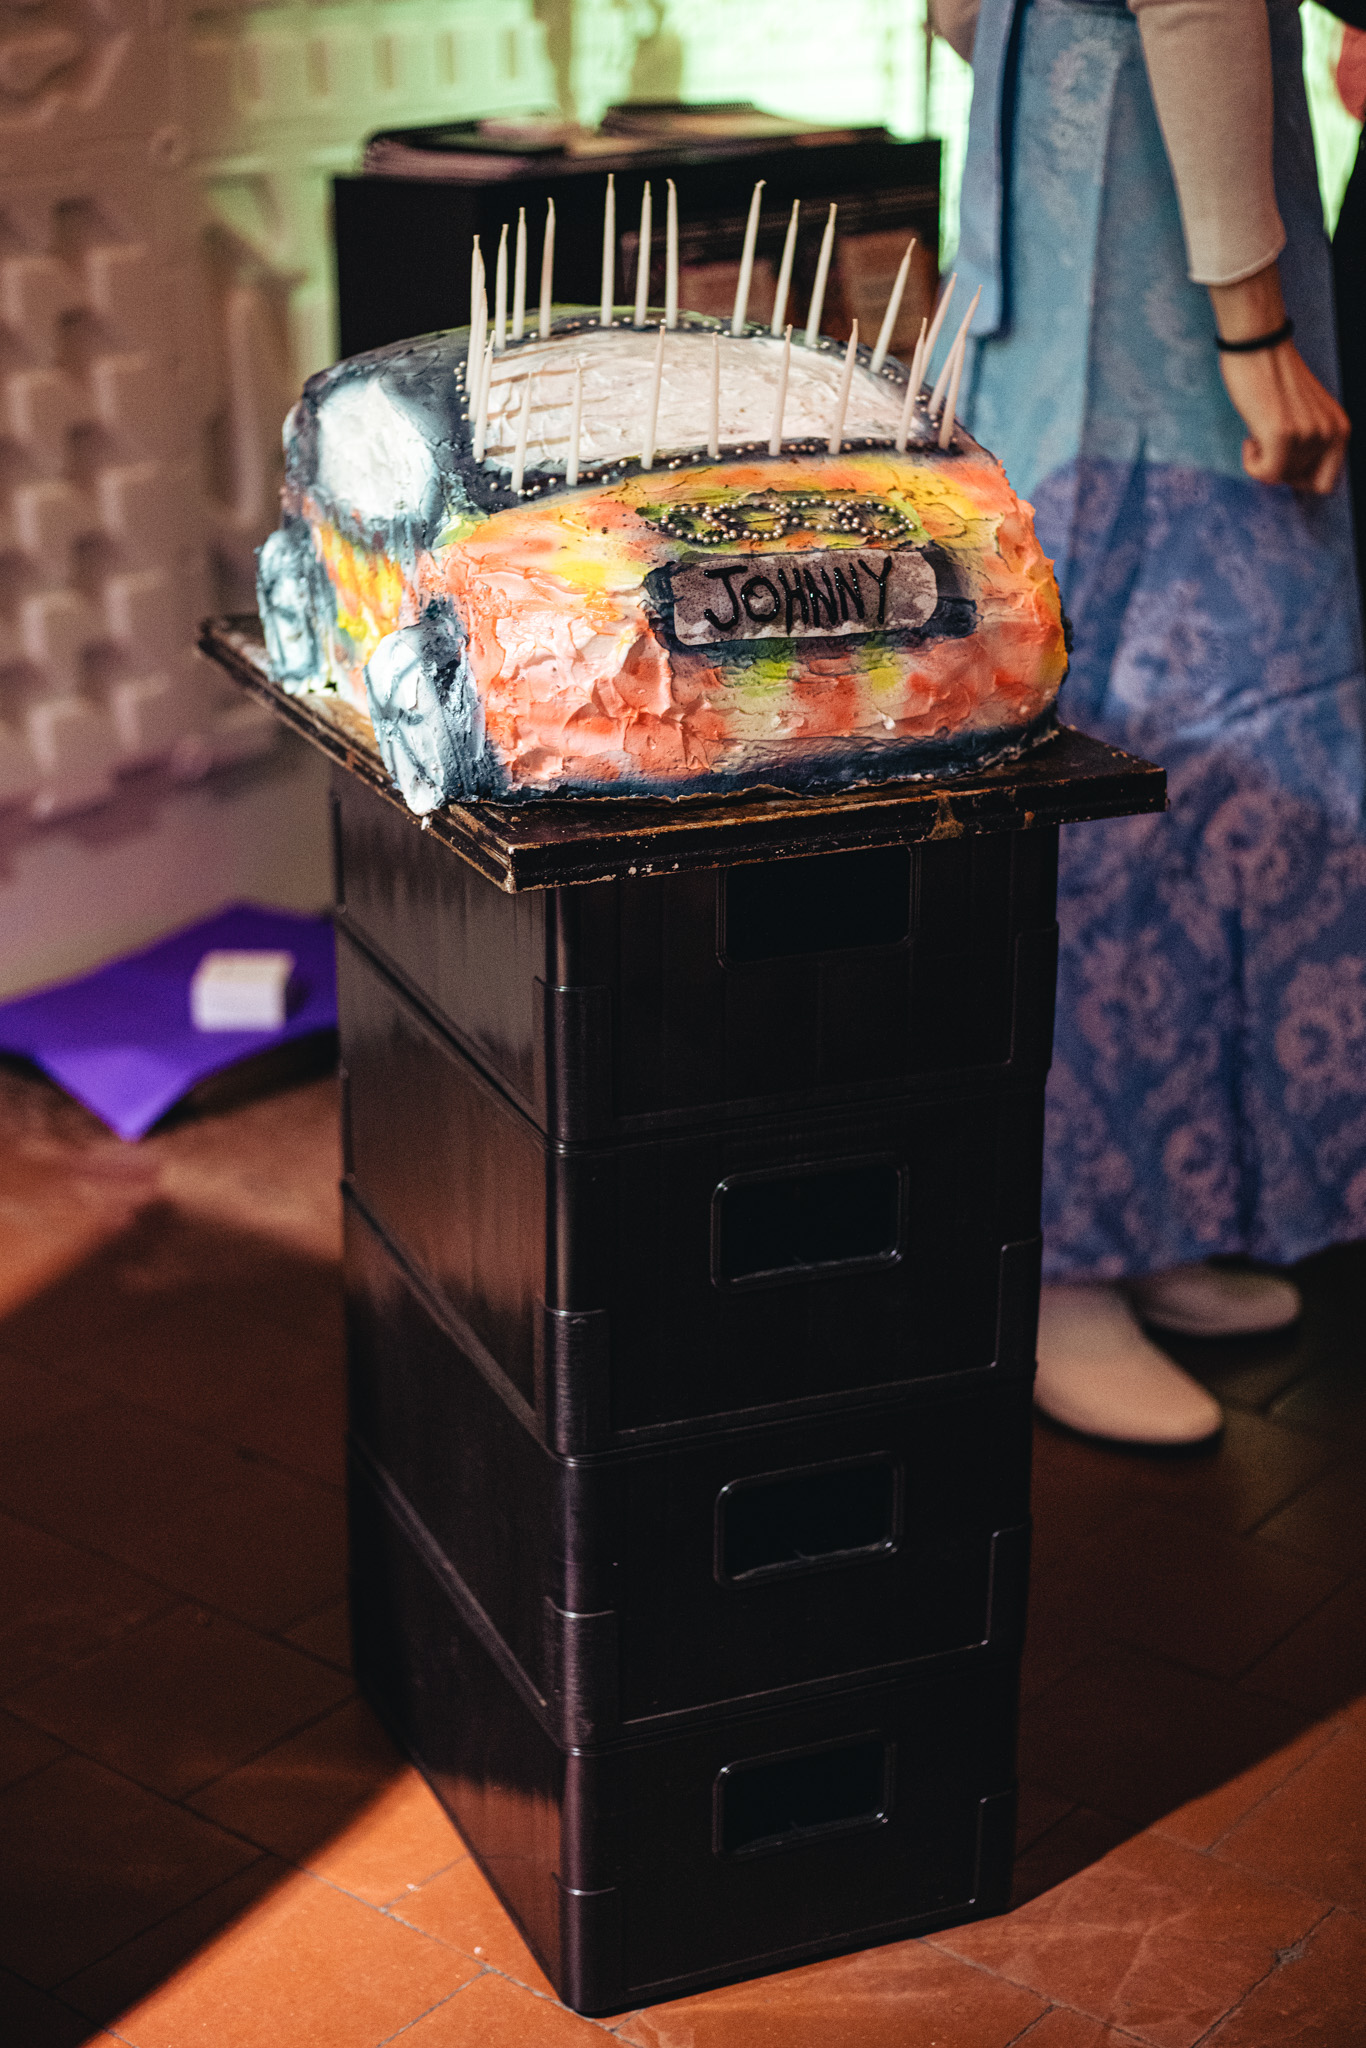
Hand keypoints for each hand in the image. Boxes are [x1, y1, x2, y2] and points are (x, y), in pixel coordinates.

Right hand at [1210, 264, 1348, 494]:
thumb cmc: (1273, 376)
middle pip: (1298, 482)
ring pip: (1280, 477)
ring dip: (1262, 460)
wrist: (1258, 345)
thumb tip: (1292, 477)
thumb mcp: (1307, 414)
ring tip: (1259, 428)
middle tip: (1267, 438)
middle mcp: (1330, 432)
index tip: (1283, 460)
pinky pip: (1265, 474)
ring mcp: (1308, 434)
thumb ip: (1311, 442)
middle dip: (1278, 467)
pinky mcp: (1283, 435)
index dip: (1299, 479)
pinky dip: (1251, 464)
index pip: (1326, 483)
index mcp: (1340, 428)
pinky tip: (1250, 437)